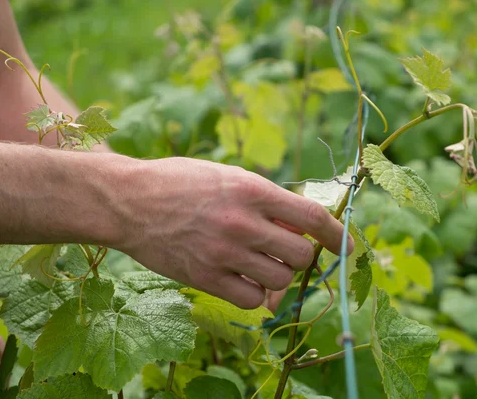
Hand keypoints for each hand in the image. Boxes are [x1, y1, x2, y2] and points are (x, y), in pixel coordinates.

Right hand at [114, 157, 352, 308]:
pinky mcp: (205, 278)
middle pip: (301, 254)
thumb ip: (267, 200)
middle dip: (301, 254)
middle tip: (284, 248)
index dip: (337, 234)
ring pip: (281, 279)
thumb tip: (302, 229)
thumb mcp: (229, 176)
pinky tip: (244, 279)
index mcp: (252, 190)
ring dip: (279, 274)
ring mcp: (224, 252)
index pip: (312, 216)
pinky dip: (257, 294)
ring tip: (259, 261)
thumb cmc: (181, 182)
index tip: (348, 246)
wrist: (128, 201)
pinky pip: (253, 300)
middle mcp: (242, 222)